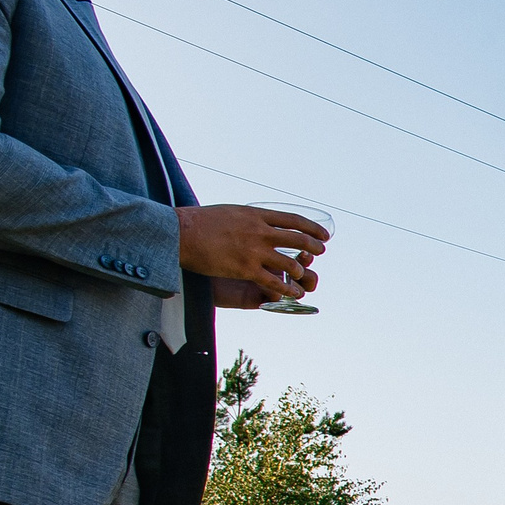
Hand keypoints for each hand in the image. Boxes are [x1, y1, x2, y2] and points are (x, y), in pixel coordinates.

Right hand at [179, 206, 327, 304]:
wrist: (180, 232)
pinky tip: (293, 292)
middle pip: (298, 239)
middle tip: (320, 251)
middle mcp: (260, 232)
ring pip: (290, 263)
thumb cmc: (200, 222)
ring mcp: (254, 251)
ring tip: (302, 273)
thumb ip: (250, 218)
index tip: (324, 234)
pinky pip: (274, 281)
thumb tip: (260, 220)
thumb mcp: (231, 212)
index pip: (294, 220)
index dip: (312, 228)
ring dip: (299, 270)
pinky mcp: (246, 269)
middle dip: (313, 247)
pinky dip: (287, 288)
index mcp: (257, 215)